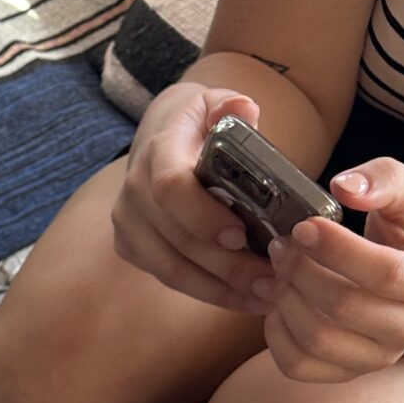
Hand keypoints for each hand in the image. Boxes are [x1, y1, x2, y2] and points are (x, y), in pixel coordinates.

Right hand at [112, 83, 276, 310]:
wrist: (163, 137)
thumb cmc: (201, 124)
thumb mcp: (217, 103)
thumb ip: (231, 105)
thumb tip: (242, 109)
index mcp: (158, 152)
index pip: (171, 188)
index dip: (203, 216)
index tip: (240, 235)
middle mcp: (133, 191)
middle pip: (177, 239)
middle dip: (227, 266)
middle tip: (275, 280)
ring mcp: (128, 224)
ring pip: (172, 269)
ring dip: (221, 289)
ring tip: (266, 297)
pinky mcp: (131, 248)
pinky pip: (170, 279)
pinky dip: (209, 293)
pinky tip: (245, 299)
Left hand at [249, 158, 403, 382]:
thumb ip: (384, 179)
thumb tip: (344, 187)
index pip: (384, 274)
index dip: (336, 250)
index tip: (304, 226)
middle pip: (344, 308)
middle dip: (301, 272)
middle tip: (281, 245)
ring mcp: (377, 356)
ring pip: (317, 340)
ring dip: (284, 300)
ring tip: (277, 271)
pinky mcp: (345, 372)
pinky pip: (297, 366)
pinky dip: (275, 335)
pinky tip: (278, 304)